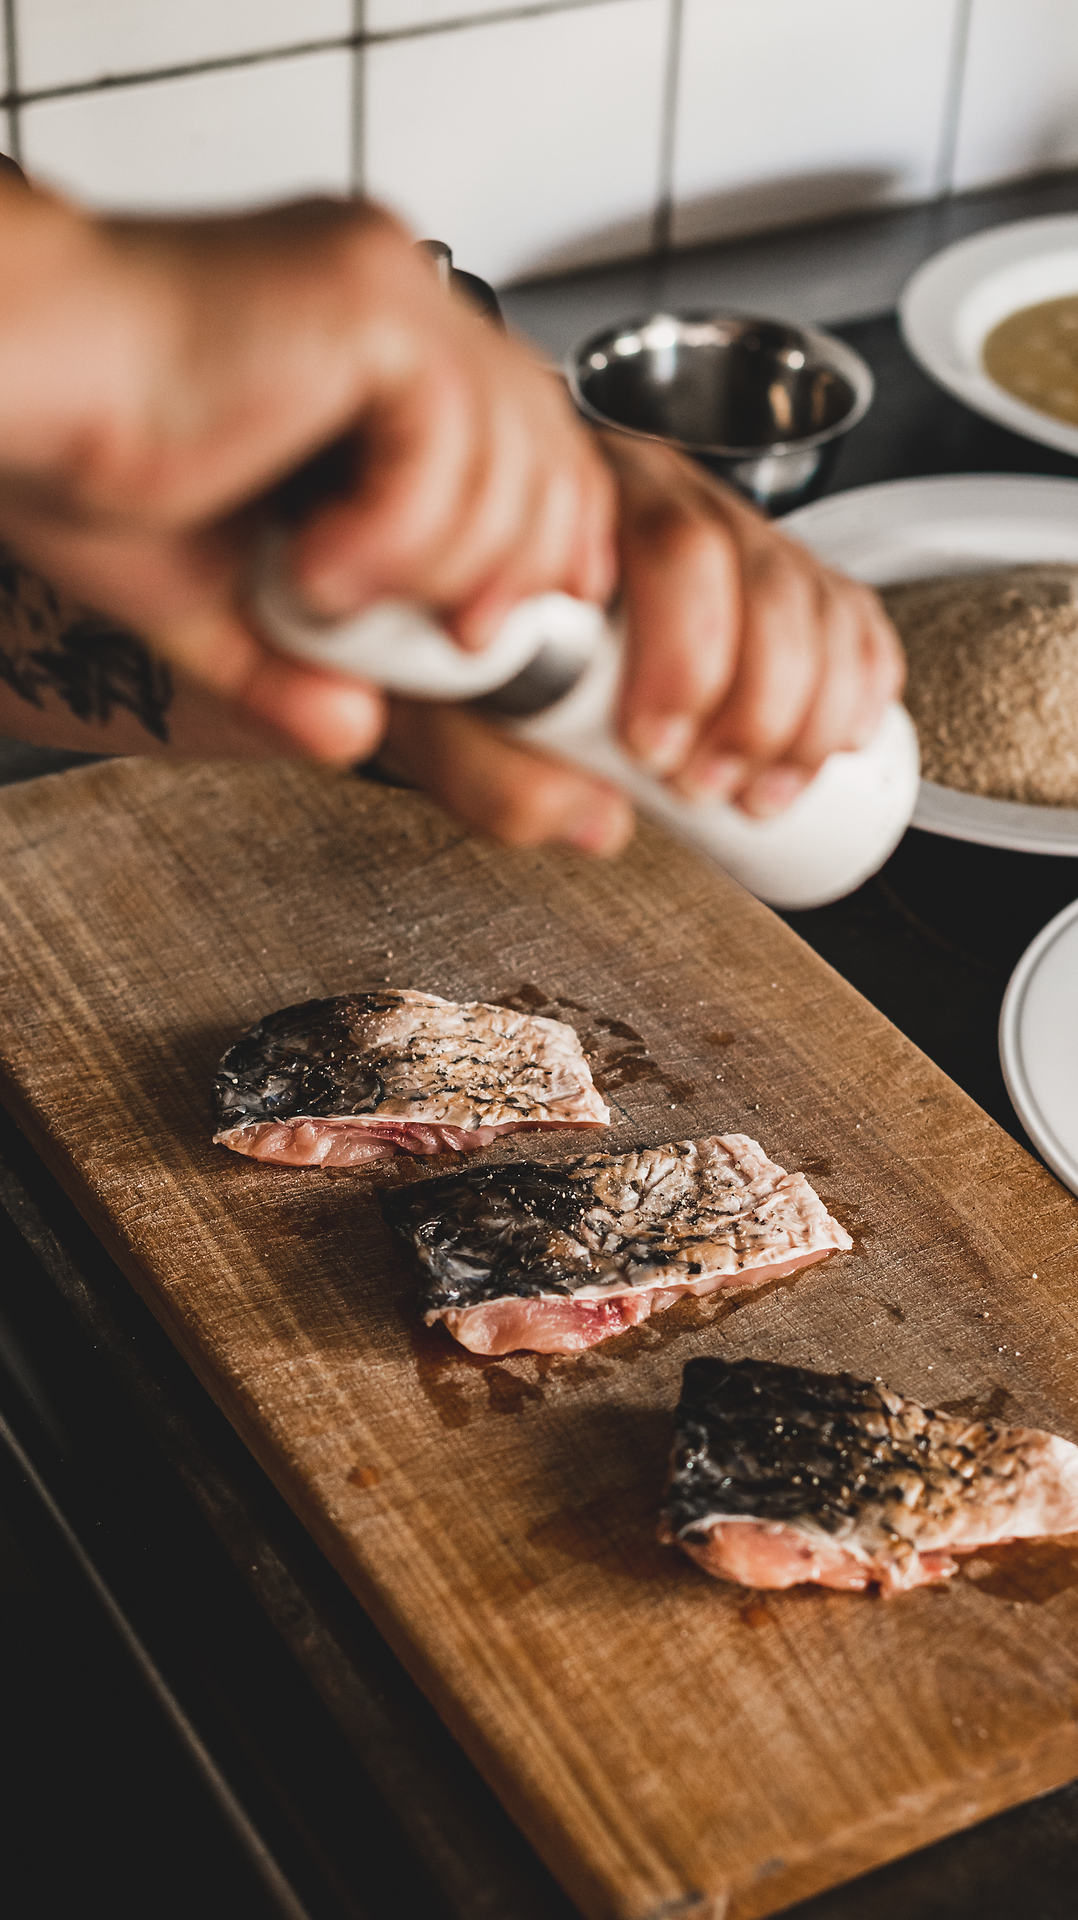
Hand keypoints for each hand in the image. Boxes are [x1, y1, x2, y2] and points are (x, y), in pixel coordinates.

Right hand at [0, 185, 614, 762]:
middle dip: (519, 575)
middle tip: (447, 642)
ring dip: (434, 567)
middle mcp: (400, 301)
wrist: (5, 381)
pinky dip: (395, 536)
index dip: (545, 546)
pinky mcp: (365, 302)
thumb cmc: (78, 451)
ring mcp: (390, 289)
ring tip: (323, 588)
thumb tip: (356, 734)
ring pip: (513, 464)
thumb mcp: (214, 597)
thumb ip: (294, 665)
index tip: (499, 632)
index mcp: (380, 347)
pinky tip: (312, 558)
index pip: (535, 443)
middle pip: (555, 452)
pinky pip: (448, 452)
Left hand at [377, 436, 904, 847]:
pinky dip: (859, 679)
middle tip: (709, 785)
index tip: (654, 752)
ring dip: (809, 710)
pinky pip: (845, 607)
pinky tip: (838, 738)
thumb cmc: (441, 643)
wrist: (439, 605)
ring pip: (809, 593)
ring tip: (762, 790)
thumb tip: (594, 821)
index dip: (684, 659)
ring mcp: (720, 523)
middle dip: (753, 698)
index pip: (667, 547)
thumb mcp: (429, 709)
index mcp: (572, 497)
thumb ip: (487, 769)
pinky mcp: (769, 567)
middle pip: (753, 570)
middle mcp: (655, 490)